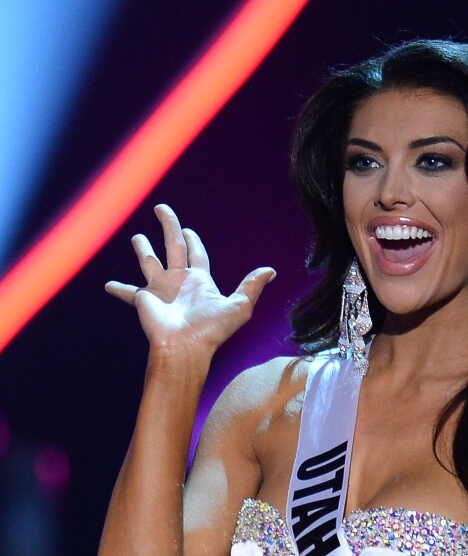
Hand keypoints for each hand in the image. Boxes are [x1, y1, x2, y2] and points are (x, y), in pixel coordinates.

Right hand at [105, 205, 275, 353]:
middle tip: (161, 208)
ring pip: (149, 262)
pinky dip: (118, 288)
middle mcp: (179, 282)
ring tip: (137, 237)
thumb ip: (252, 287)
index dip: (193, 240)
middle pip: (173, 247)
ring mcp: (160, 290)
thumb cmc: (212, 330)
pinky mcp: (143, 299)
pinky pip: (127, 292)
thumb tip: (271, 270)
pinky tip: (108, 285)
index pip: (196, 255)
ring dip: (143, 249)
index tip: (188, 229)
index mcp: (200, 281)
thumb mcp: (239, 307)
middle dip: (168, 226)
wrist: (185, 347)